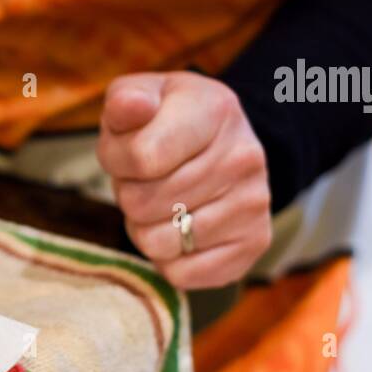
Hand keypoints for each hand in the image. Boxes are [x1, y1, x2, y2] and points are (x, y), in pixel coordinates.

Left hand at [98, 71, 272, 289]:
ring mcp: (254, 203)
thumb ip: (126, 100)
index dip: (117, 160)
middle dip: (130, 193)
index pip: (141, 158)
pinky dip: (167, 259)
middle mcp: (245, 156)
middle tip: (147, 180)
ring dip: (145, 227)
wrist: (218, 144)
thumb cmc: (165, 122)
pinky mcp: (253, 244)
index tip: (130, 151)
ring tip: (162, 202)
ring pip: (158, 243)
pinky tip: (179, 229)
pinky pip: (182, 274)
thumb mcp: (141, 96)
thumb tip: (131, 107)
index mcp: (215, 109)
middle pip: (142, 204)